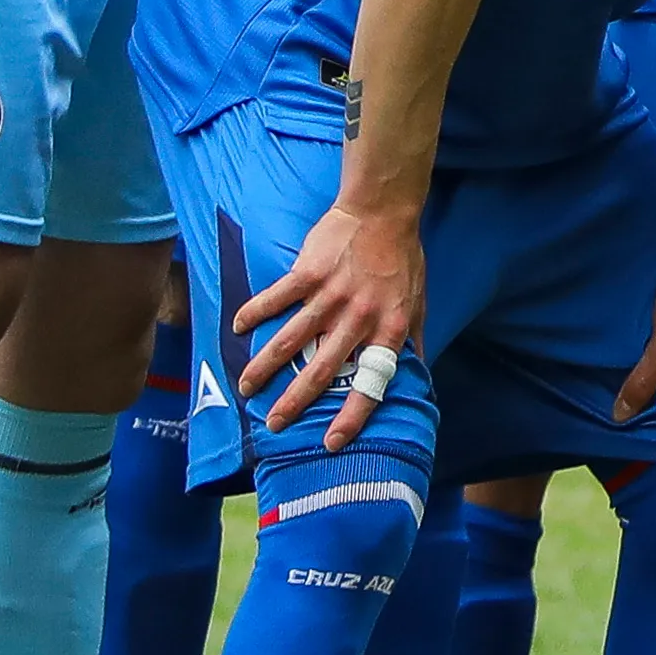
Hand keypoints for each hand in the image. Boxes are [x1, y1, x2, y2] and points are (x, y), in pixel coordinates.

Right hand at [234, 200, 426, 451]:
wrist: (384, 211)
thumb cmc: (402, 259)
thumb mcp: (418, 302)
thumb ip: (412, 340)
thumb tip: (416, 373)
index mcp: (388, 329)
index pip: (371, 383)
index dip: (352, 416)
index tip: (332, 443)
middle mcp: (358, 318)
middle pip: (321, 370)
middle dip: (295, 402)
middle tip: (274, 423)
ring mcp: (332, 296)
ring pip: (291, 340)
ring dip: (265, 366)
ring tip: (246, 387)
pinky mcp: (309, 272)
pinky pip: (276, 297)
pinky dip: (255, 312)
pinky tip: (237, 326)